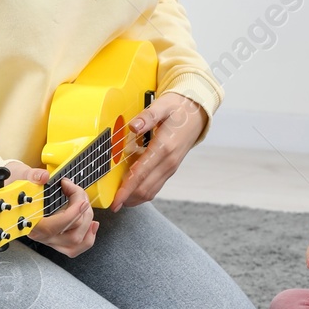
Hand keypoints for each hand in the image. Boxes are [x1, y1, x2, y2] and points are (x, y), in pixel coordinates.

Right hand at [2, 159, 97, 258]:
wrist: (13, 194)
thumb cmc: (17, 187)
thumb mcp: (20, 176)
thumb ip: (32, 176)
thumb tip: (43, 176)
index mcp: (29, 222)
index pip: (54, 226)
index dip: (72, 213)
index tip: (79, 197)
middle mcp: (41, 235)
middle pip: (71, 234)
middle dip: (82, 210)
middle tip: (76, 192)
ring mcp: (50, 240)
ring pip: (76, 241)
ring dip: (87, 221)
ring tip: (84, 204)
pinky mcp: (57, 240)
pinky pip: (76, 248)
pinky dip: (88, 236)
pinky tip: (92, 223)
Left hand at [110, 93, 205, 209]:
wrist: (198, 113)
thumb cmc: (179, 108)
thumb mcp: (163, 105)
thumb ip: (147, 116)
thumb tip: (133, 126)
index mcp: (164, 147)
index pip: (141, 173)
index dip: (126, 189)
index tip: (115, 201)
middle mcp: (169, 162)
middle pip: (144, 188)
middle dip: (127, 198)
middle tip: (111, 202)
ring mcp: (171, 167)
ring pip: (151, 191)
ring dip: (134, 198)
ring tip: (119, 200)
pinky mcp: (171, 169)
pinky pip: (156, 187)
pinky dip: (142, 192)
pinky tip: (132, 191)